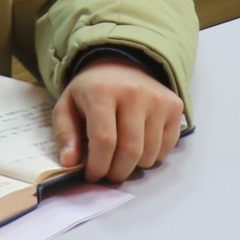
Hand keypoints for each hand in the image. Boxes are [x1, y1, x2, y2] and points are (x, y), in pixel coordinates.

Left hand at [54, 58, 184, 182]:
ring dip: (134, 166)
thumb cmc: (91, 91)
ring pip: (150, 153)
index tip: (92, 175)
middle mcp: (134, 93)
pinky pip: (167, 147)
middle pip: (130, 151)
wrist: (121, 64)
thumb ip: (65, 135)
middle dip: (117, 172)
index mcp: (102, 92)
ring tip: (122, 158)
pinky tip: (140, 147)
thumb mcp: (66, 106)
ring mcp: (158, 99)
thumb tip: (70, 162)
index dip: (98, 166)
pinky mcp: (174, 106)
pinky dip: (152, 157)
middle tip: (108, 173)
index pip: (105, 140)